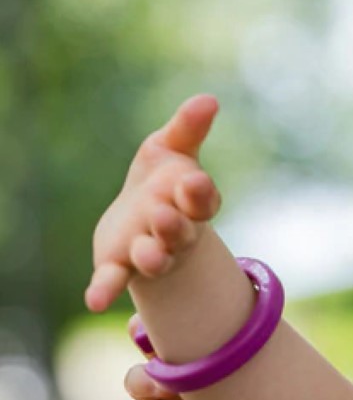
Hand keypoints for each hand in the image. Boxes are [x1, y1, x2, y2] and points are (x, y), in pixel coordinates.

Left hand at [86, 94, 222, 313]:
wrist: (141, 219)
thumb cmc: (164, 182)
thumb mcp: (171, 149)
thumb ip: (188, 128)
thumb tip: (209, 99)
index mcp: (192, 204)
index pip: (202, 201)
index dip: (199, 194)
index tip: (194, 181)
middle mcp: (176, 232)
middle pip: (180, 232)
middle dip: (173, 225)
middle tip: (162, 213)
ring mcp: (149, 250)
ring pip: (155, 257)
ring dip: (152, 255)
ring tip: (145, 252)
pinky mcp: (120, 264)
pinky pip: (115, 280)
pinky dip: (107, 290)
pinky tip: (96, 301)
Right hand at [124, 314, 254, 399]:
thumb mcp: (263, 375)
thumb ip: (254, 348)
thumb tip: (267, 314)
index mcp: (197, 352)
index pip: (171, 324)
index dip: (164, 313)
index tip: (173, 307)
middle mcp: (174, 373)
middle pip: (146, 348)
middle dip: (147, 340)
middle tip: (162, 344)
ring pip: (136, 382)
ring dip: (145, 381)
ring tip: (166, 388)